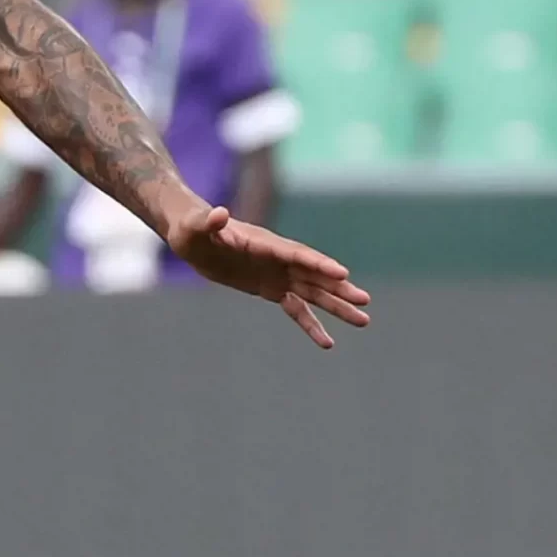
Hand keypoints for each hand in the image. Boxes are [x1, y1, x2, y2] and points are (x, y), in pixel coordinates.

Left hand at [165, 206, 370, 348]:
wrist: (192, 237)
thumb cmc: (192, 229)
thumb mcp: (196, 227)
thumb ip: (209, 222)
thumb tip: (217, 213)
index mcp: (266, 244)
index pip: (298, 254)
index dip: (319, 264)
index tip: (343, 274)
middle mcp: (278, 259)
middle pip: (314, 275)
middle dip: (339, 288)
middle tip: (365, 302)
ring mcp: (278, 274)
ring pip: (313, 293)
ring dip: (337, 306)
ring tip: (363, 321)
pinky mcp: (271, 289)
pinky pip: (296, 309)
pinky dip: (311, 324)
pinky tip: (327, 342)